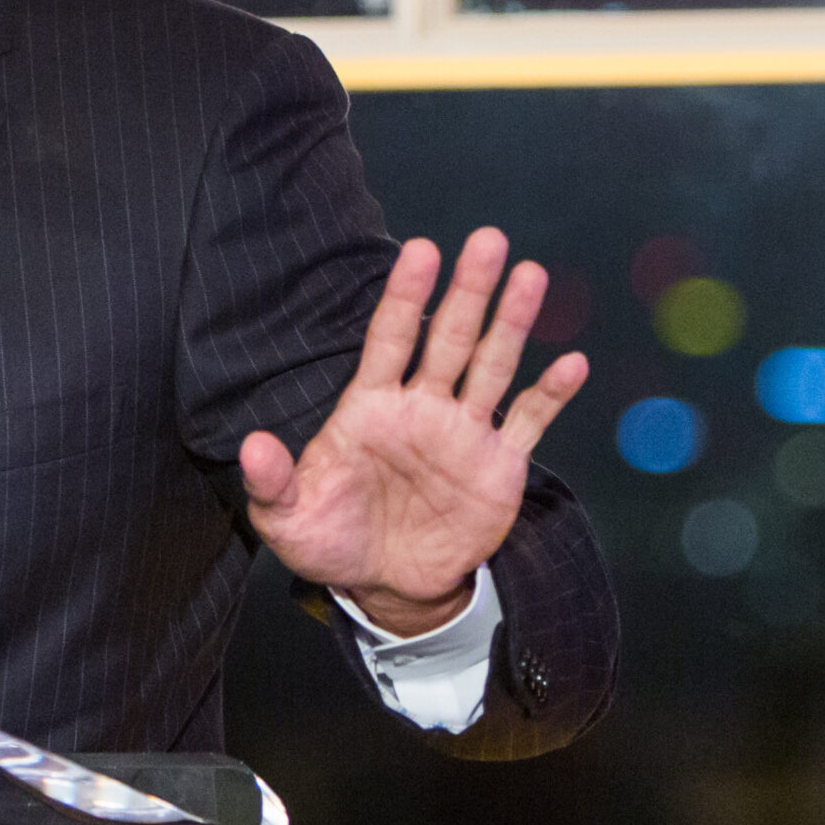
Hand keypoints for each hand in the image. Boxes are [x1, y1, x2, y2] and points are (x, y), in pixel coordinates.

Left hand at [241, 228, 587, 637]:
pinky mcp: (498, 465)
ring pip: (492, 365)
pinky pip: (527, 421)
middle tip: (488, 239)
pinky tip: (573, 363)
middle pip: (449, 337)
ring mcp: (462, 432)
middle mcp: (421, 406)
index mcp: (370, 406)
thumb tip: (252, 445)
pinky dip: (550, 394)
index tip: (421, 249)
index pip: (389, 338)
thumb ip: (272, 481)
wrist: (387, 586)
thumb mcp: (288, 518)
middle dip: (469, 290)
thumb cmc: (330, 540)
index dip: (405, 295)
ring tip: (530, 273)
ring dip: (512, 322)